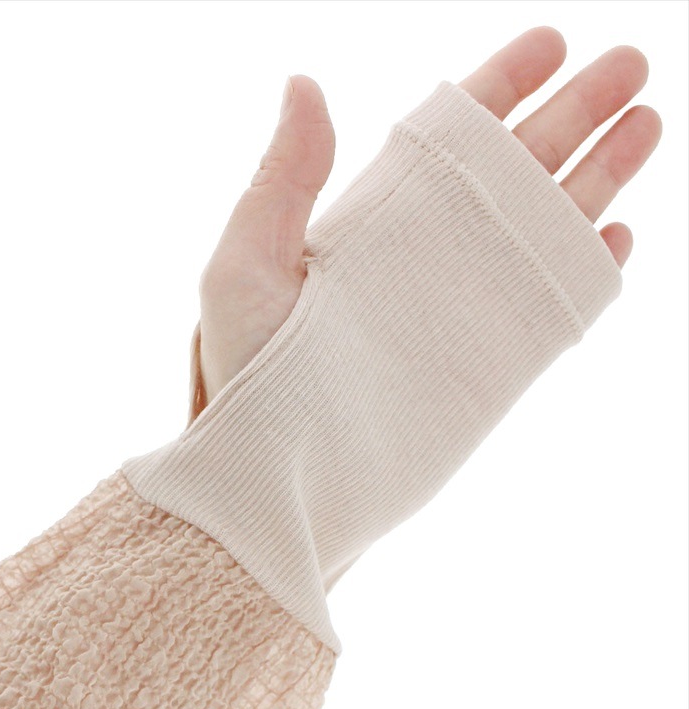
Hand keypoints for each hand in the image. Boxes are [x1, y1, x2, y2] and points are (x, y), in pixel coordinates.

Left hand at [195, 27, 660, 413]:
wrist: (273, 482)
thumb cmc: (241, 379)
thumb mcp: (245, 268)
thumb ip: (283, 179)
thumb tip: (302, 82)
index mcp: (367, 227)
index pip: (446, 141)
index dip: (499, 87)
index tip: (549, 43)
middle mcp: (419, 262)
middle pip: (513, 171)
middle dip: (574, 112)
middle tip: (632, 62)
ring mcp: (456, 314)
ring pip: (543, 228)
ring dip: (599, 175)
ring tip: (648, 124)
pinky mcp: (483, 371)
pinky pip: (549, 309)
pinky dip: (587, 271)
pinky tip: (620, 236)